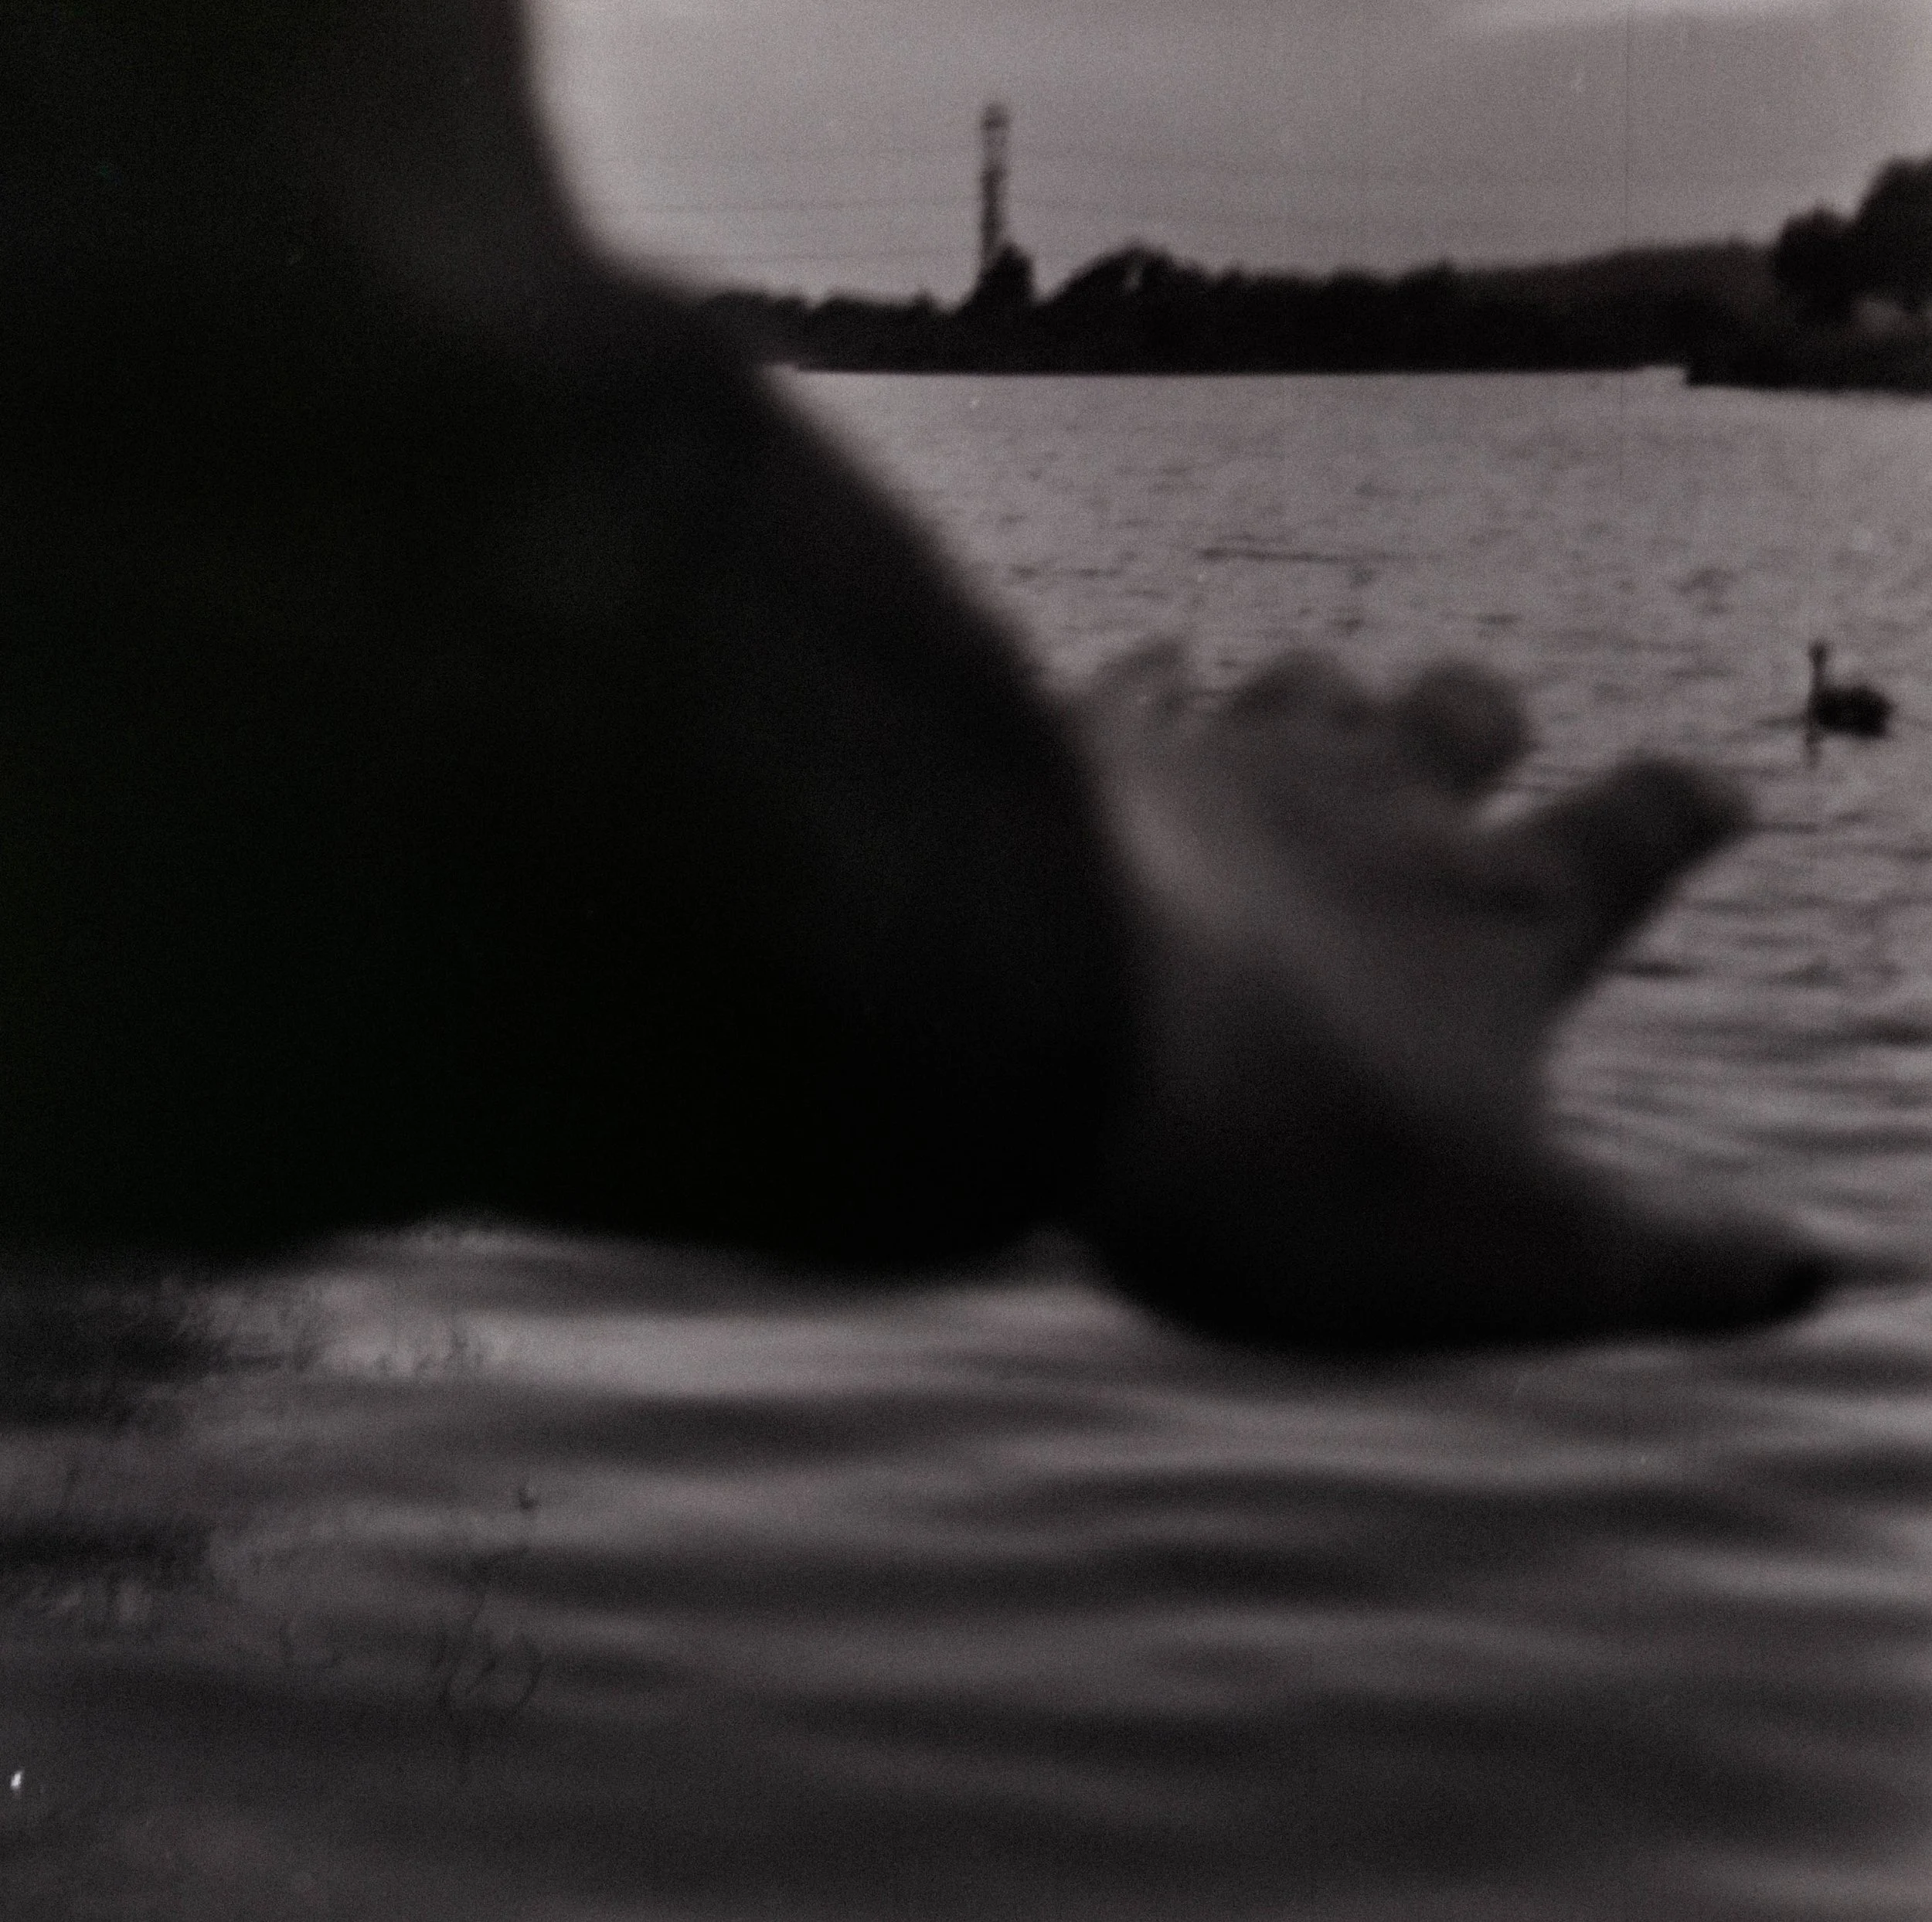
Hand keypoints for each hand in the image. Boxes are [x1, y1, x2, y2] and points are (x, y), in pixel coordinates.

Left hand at [1072, 648, 1828, 1349]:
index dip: (1680, 811)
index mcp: (1497, 921)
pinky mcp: (1102, 759)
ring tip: (1329, 702)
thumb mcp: (1516, 1264)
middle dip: (1483, 719)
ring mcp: (1233, 769)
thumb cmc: (1297, 1164)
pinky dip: (1160, 675)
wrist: (1072, 1046)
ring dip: (1329, 694)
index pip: (1630, 839)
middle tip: (1485, 728)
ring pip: (1309, 684)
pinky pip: (1144, 682)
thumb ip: (1666, 1267)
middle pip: (1461, 718)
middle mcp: (1377, 813)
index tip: (1711, 792)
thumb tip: (1803, 1275)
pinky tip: (1159, 666)